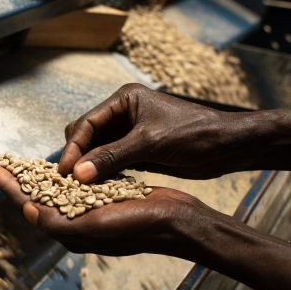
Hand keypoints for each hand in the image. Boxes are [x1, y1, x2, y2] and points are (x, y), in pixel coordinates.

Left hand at [0, 158, 207, 256]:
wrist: (176, 221)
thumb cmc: (140, 227)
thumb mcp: (97, 227)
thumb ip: (60, 223)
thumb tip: (28, 211)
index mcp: (70, 231)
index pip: (28, 204)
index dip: (6, 185)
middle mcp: (75, 221)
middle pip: (35, 196)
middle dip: (13, 178)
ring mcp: (88, 209)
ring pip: (52, 189)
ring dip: (32, 174)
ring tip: (15, 161)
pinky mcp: (102, 197)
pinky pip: (73, 184)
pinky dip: (59, 172)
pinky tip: (52, 164)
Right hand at [59, 83, 266, 181]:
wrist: (226, 145)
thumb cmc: (194, 133)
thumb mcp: (150, 143)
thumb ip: (113, 157)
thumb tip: (79, 173)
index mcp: (123, 101)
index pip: (86, 123)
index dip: (73, 148)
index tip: (64, 171)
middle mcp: (122, 115)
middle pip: (87, 136)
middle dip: (78, 156)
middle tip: (71, 181)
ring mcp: (128, 134)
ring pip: (97, 151)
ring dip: (90, 167)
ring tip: (81, 188)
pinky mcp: (136, 151)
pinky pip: (111, 162)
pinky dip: (104, 174)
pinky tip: (100, 187)